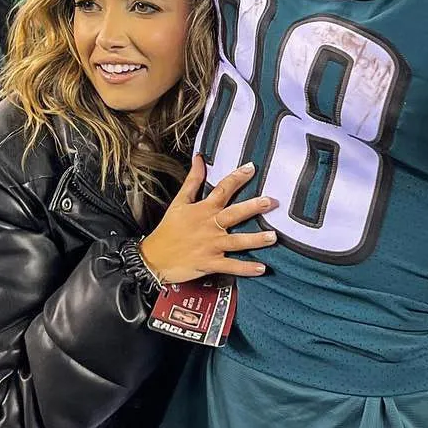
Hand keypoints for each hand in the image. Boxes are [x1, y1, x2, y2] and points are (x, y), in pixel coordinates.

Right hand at [140, 157, 277, 284]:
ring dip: (255, 240)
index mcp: (203, 210)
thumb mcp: (179, 202)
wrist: (153, 258)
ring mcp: (211, 246)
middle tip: (270, 202)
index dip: (237, 178)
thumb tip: (199, 158)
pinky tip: (261, 268)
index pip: (222, 190)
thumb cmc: (168, 229)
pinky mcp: (210, 263)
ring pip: (237, 242)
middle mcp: (210, 226)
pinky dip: (245, 269)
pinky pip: (231, 266)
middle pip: (234, 214)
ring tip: (273, 237)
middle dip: (253, 208)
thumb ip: (192, 180)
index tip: (252, 168)